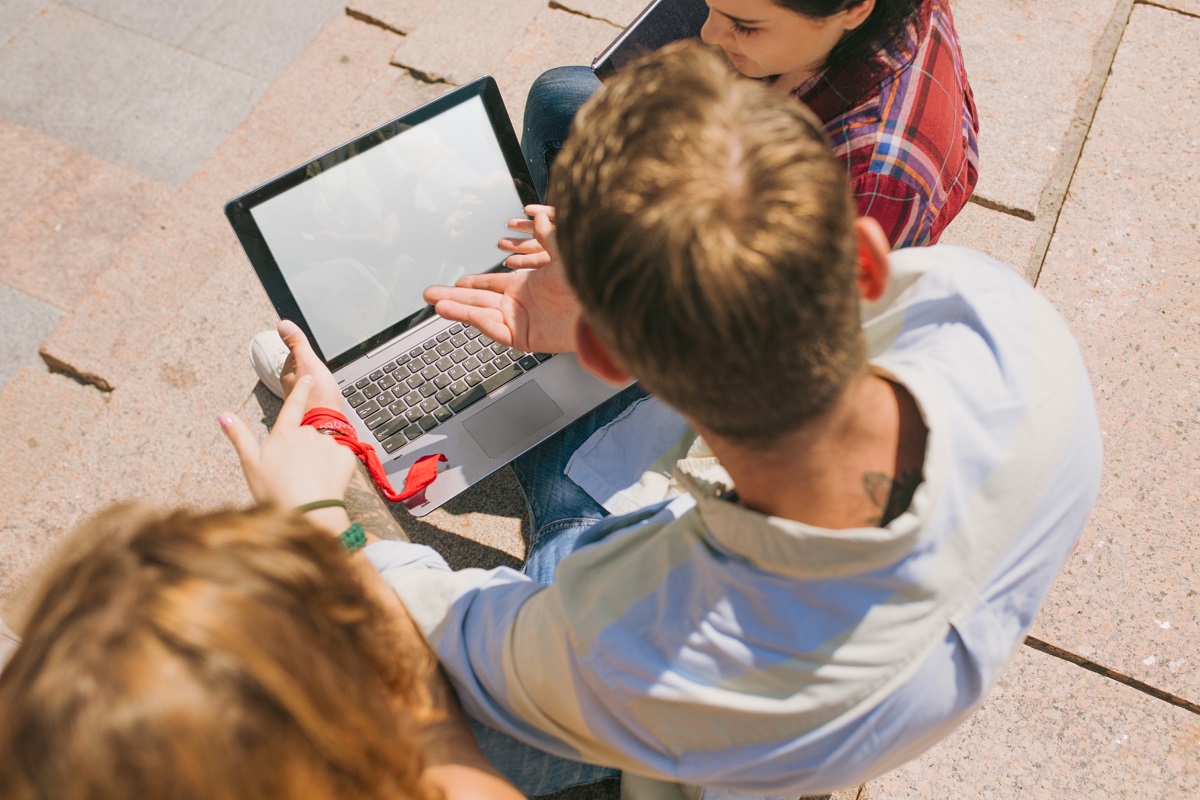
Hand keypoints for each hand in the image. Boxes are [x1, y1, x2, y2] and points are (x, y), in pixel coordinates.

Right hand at [220, 376, 357, 510]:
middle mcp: (308, 432)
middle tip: (296, 475)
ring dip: (319, 461)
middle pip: (307, 435)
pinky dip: (334, 469)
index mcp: (284, 433)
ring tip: (310, 482)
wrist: (308, 512)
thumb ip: (239, 436)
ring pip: (324, 448)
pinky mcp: (345, 455)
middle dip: (304, 450)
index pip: (293, 404)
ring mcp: (328, 443)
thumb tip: (223, 415)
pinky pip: (340, 459)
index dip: (300, 389)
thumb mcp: (251, 464)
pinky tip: (325, 483)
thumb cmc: (275, 491)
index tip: (308, 377)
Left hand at [276, 319, 342, 409]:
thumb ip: (297, 343)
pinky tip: (329, 396)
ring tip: (328, 384)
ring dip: (318, 382)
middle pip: (303, 370)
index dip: (307, 353)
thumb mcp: (308, 361)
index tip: (316, 356)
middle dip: (313, 369)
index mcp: (287, 374)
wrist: (328, 424)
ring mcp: (300, 399)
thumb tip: (283, 324)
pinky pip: (316, 395)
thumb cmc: (318, 395)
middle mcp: (290, 388)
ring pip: (309, 384)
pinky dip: (322, 393)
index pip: (294, 355)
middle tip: (324, 372)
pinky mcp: (311, 408)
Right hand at [423, 206, 580, 351]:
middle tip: (429, 295)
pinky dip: (476, 320)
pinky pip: (494, 329)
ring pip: (481, 315)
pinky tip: (458, 311)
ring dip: (457, 309)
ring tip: (434, 304)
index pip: (490, 286)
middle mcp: (520, 305)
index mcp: (526, 287)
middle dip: (453, 298)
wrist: (603, 309)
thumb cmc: (589, 284)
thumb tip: (541, 216)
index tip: (455, 283)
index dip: (471, 285)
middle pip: (478, 302)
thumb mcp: (564, 255)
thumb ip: (549, 236)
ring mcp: (520, 321)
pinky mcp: (523, 337)